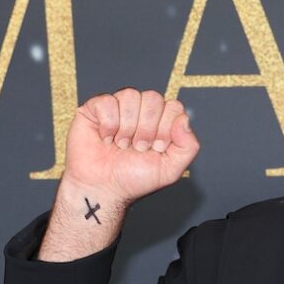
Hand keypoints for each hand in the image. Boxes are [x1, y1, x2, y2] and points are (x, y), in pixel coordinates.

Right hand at [62, 88, 199, 204]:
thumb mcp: (170, 170)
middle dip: (147, 128)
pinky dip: (108, 124)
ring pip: (130, 95)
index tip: (157, 148)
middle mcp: (140, 111)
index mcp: (160, 121)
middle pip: (153, 98)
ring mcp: (118, 107)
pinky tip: (106, 139)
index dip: (166, 127)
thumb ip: (188, 146)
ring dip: (127, 127)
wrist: (103, 188)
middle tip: (138, 148)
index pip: (173, 106)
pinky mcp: (95, 107)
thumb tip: (184, 119)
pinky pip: (107, 101)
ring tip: (121, 145)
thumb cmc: (134, 180)